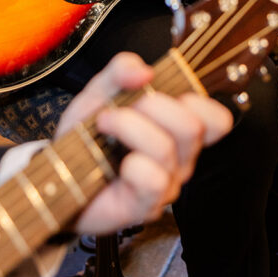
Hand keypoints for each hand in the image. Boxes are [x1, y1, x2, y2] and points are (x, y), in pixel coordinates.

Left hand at [55, 53, 232, 234]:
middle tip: (120, 107)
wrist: (59, 172)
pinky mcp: (147, 206)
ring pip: (166, 148)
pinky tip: (114, 164)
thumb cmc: (88, 135)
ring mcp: (167, 184)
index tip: (160, 91)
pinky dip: (129, 164)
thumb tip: (145, 70)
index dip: (196, 99)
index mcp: (178, 129)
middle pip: (193, 126)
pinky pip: (153, 179)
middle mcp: (180, 157)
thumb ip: (122, 70)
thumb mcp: (102, 91)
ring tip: (104, 125)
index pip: (218, 119)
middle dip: (152, 105)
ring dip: (127, 127)